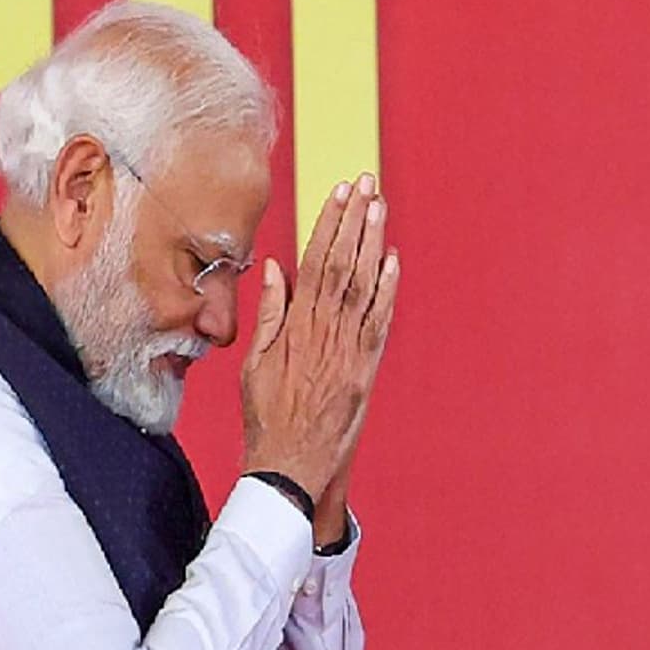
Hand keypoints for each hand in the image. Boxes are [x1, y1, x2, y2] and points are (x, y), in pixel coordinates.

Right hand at [241, 173, 398, 504]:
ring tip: (380, 206)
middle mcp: (323, 334)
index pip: (315, 263)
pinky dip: (389, 290)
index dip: (329, 224)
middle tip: (366, 183)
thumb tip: (276, 269)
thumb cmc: (267, 416)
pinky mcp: (366, 370)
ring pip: (364, 287)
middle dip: (355, 221)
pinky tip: (394, 260)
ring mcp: (348, 351)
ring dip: (374, 244)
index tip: (338, 191)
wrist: (289, 466)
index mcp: (293, 328)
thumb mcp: (255, 364)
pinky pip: (380, 322)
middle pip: (343, 265)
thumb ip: (269, 314)